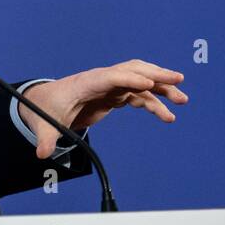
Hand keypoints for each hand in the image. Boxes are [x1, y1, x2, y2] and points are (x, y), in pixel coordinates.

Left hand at [20, 60, 187, 158]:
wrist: (45, 103)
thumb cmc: (45, 110)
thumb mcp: (44, 126)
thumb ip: (46, 139)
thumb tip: (41, 154)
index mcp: (84, 84)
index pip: (109, 77)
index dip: (128, 79)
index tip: (149, 83)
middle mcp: (100, 80)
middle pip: (131, 70)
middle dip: (155, 73)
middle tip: (178, 80)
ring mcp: (110, 86)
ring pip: (140, 81)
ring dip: (161, 88)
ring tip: (182, 100)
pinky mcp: (114, 95)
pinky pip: (138, 95)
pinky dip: (154, 103)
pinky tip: (167, 115)